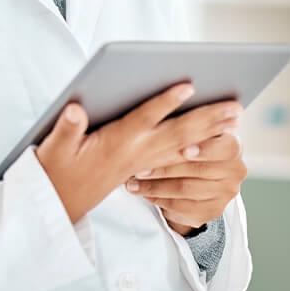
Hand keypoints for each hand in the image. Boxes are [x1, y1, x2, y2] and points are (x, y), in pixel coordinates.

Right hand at [36, 85, 241, 223]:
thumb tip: (75, 108)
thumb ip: (67, 128)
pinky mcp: (146, 165)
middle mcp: (137, 152)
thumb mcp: (54, 148)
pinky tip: (216, 138)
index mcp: (117, 142)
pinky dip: (200, 145)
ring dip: (211, 131)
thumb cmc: (57, 169)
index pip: (146, 117)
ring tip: (235, 118)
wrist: (60, 204)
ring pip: (184, 143)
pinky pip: (179, 155)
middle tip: (235, 107)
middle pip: (178, 132)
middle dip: (208, 119)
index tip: (189, 85)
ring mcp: (145, 160)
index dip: (166, 101)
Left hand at [124, 130, 246, 234]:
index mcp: (235, 146)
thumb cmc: (196, 147)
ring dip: (155, 185)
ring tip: (133, 180)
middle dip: (165, 167)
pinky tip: (144, 192)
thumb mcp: (199, 134)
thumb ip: (195, 125)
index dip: (205, 149)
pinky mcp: (212, 211)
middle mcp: (236, 171)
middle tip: (139, 165)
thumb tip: (176, 101)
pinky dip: (159, 199)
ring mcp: (225, 194)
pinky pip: (181, 206)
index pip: (225, 147)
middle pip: (197, 169)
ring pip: (184, 189)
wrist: (205, 180)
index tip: (184, 149)